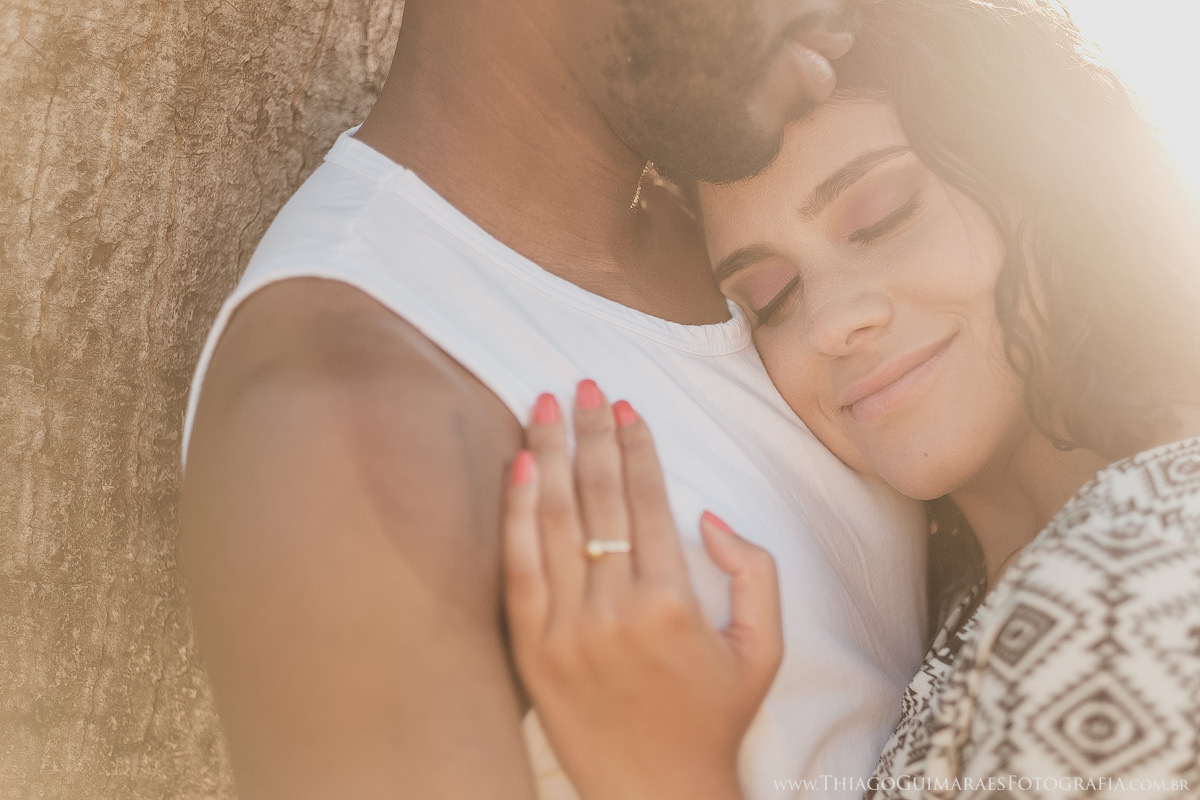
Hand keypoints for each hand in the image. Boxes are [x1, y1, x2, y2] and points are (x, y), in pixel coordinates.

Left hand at [502, 381, 783, 799]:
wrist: (655, 792)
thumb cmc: (713, 717)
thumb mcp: (764, 648)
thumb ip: (754, 573)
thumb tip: (709, 517)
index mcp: (674, 604)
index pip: (647, 501)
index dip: (637, 446)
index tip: (626, 406)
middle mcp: (615, 610)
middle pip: (599, 497)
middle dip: (591, 432)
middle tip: (584, 385)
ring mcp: (565, 630)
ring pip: (553, 521)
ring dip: (549, 454)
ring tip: (545, 405)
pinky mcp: (531, 648)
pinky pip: (518, 567)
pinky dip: (515, 513)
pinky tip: (518, 469)